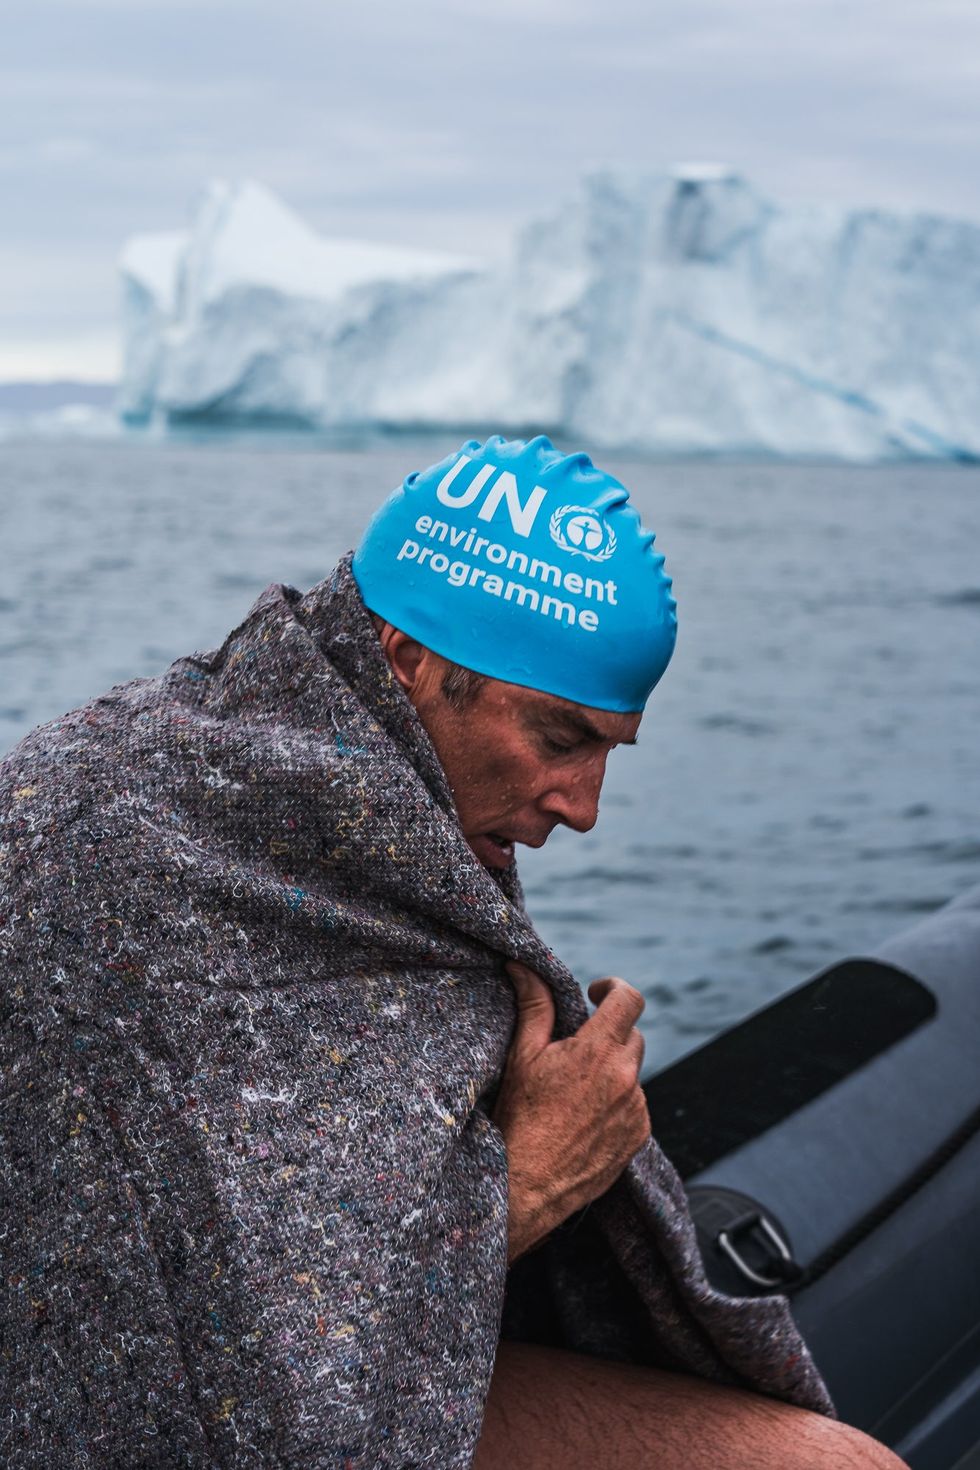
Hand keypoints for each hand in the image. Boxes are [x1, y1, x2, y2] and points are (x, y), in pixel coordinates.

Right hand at [493, 962, 650, 1262]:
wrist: (528, 1184)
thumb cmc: (520, 1117)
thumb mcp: (522, 1056)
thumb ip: (534, 1005)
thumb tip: (524, 966)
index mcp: (597, 1051)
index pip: (629, 999)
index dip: (614, 988)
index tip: (595, 994)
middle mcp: (626, 1077)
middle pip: (632, 1035)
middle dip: (608, 1034)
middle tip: (576, 1049)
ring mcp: (637, 1109)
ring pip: (632, 1072)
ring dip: (611, 1071)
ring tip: (574, 1092)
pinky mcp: (639, 1135)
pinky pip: (635, 1105)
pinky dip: (616, 1102)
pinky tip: (584, 1117)